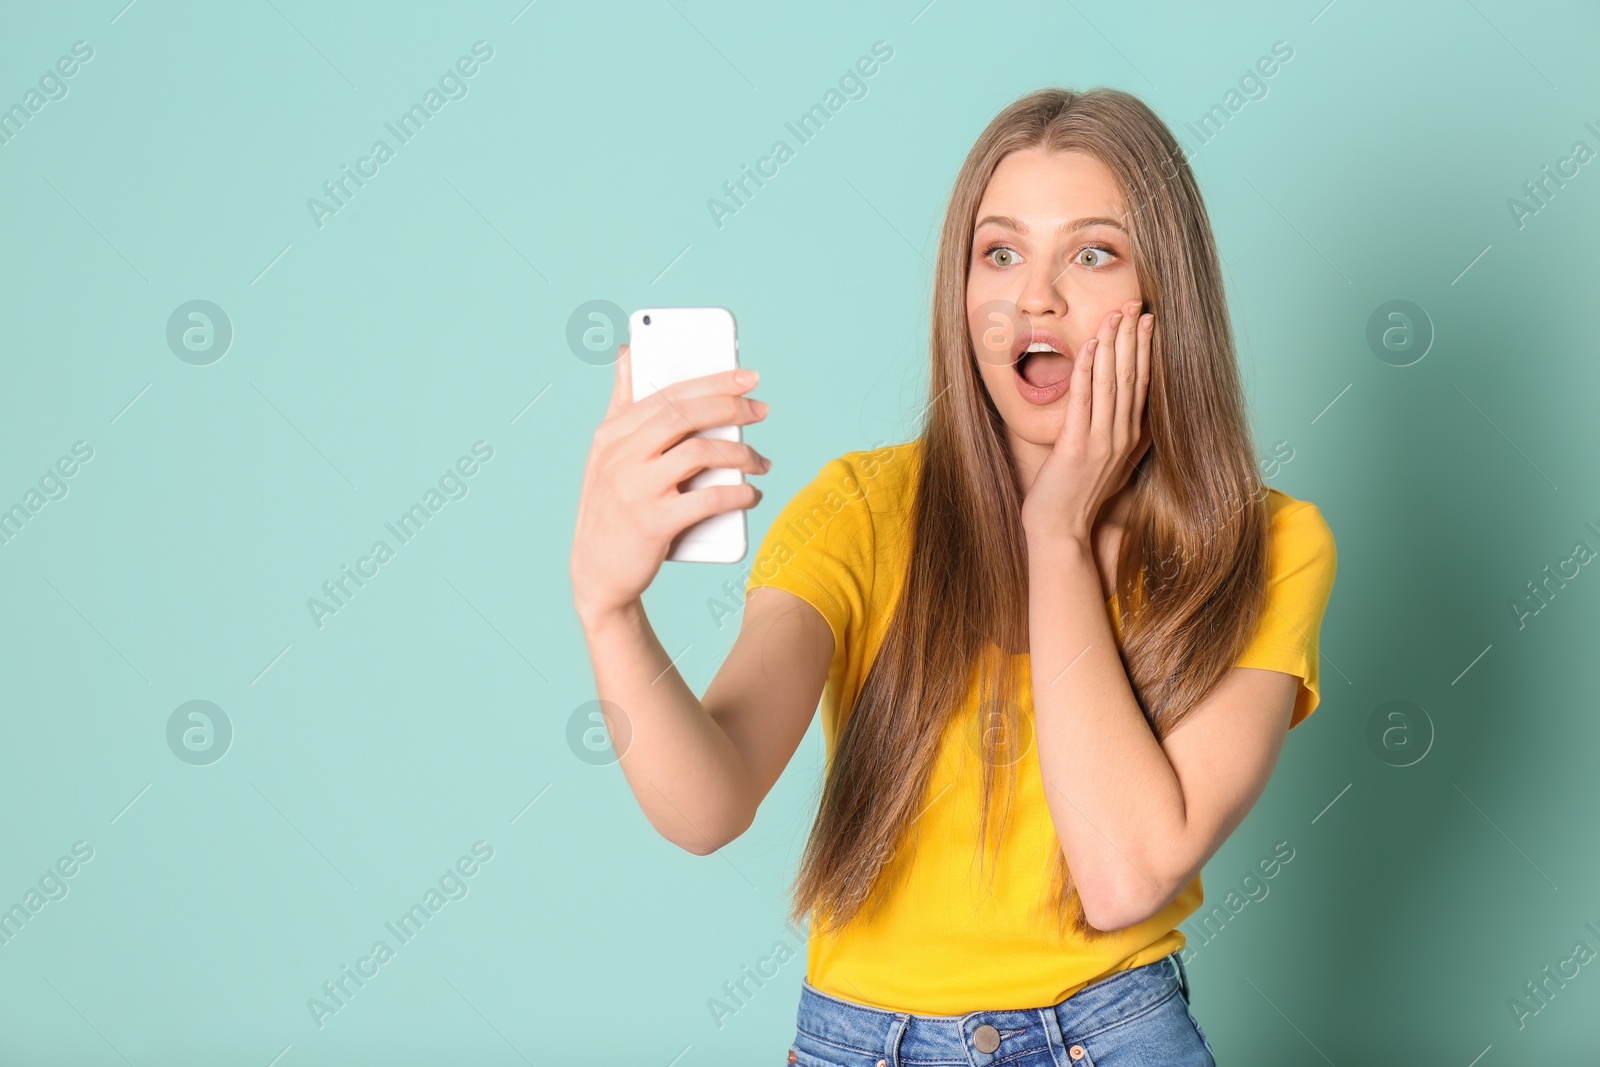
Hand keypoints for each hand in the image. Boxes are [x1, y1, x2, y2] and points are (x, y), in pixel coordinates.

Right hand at [570, 343, 769, 627]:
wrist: (596, 573)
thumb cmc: (611, 506)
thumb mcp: (605, 452)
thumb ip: (621, 402)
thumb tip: (628, 351)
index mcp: (612, 434)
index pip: (667, 394)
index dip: (713, 381)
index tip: (747, 377)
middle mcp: (619, 456)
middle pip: (685, 416)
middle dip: (731, 408)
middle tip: (762, 411)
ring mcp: (635, 489)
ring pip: (700, 454)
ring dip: (740, 454)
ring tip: (760, 462)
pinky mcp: (653, 524)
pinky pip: (707, 499)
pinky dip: (737, 494)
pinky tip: (752, 494)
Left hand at [1019, 299, 1151, 544]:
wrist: (1061, 532)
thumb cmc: (1076, 498)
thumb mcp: (1107, 465)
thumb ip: (1119, 438)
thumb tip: (1127, 416)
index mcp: (1131, 439)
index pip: (1142, 384)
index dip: (1146, 350)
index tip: (1148, 320)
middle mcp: (1122, 438)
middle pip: (1132, 377)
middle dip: (1134, 337)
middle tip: (1136, 303)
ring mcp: (1102, 443)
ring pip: (1112, 383)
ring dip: (1114, 345)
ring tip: (1115, 314)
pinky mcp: (1077, 448)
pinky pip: (1085, 401)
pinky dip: (1088, 371)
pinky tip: (1091, 346)